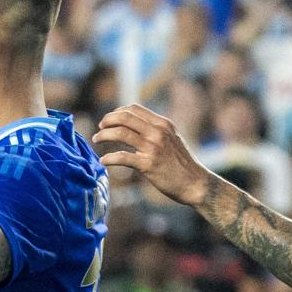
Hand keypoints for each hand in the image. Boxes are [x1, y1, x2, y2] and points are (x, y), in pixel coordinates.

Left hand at [94, 104, 213, 208]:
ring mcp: (153, 147)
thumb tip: (134, 125)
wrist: (194, 182)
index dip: (117, 112)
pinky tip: (103, 161)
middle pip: (124, 117)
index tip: (109, 121)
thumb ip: (155, 130)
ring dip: (103, 136)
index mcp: (163, 123)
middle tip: (99, 129)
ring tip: (96, 140)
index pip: (134, 109)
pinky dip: (109, 158)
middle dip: (107, 121)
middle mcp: (158, 132)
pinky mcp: (148, 164)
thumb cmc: (180, 163)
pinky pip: (122, 157)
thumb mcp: (171, 139)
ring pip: (120, 133)